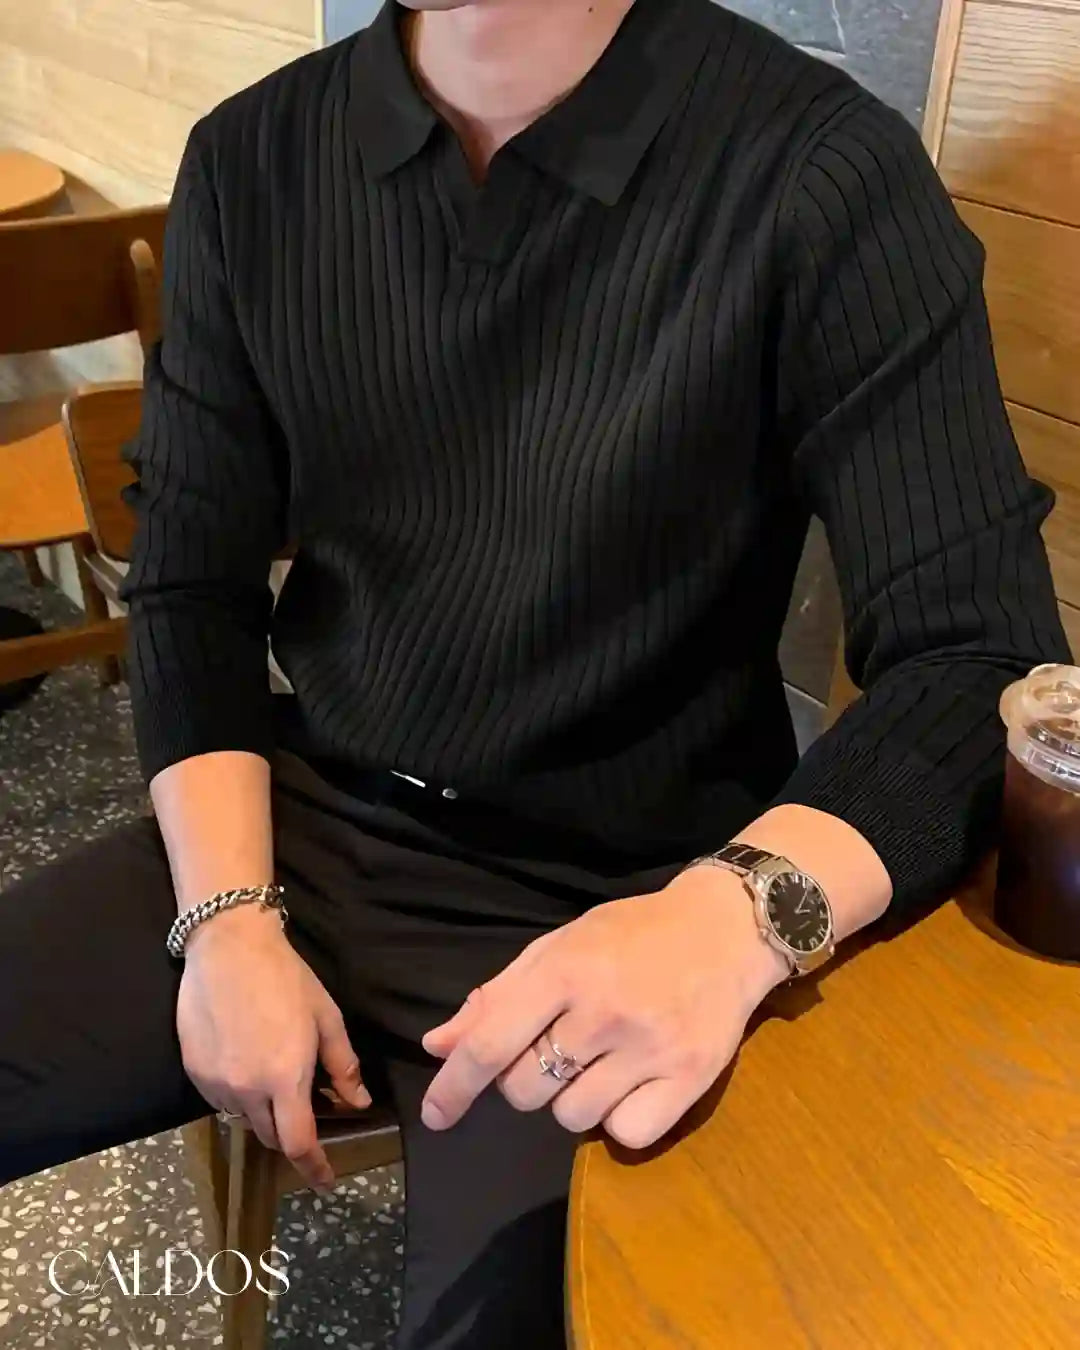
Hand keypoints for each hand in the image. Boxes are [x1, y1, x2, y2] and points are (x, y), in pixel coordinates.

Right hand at [176, 906, 370, 1189]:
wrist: (228, 946)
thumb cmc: (285, 978)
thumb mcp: (325, 1018)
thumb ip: (342, 1066)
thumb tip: (358, 1103)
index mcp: (284, 1078)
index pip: (298, 1143)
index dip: (314, 1168)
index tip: (326, 1182)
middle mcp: (246, 1090)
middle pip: (270, 1135)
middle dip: (290, 1135)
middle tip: (306, 1113)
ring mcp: (215, 1084)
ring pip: (243, 1119)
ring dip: (263, 1112)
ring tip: (274, 1079)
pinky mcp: (193, 1072)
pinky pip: (220, 1101)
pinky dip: (238, 1096)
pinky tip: (247, 1065)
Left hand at [420, 866, 788, 1149]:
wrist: (726, 929)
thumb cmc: (633, 935)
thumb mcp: (559, 947)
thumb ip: (498, 997)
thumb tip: (439, 1046)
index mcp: (564, 971)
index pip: (492, 1044)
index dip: (455, 1086)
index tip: (436, 1115)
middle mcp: (604, 1011)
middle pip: (526, 1090)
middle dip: (527, 1078)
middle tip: (561, 1046)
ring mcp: (649, 1048)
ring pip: (572, 1117)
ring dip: (575, 1098)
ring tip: (605, 1058)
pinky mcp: (690, 1078)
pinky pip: (626, 1135)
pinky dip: (621, 1119)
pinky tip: (635, 1083)